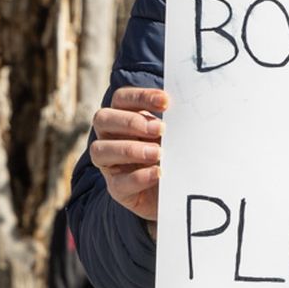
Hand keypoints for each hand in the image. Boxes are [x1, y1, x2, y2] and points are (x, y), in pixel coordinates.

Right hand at [90, 87, 167, 220]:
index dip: (140, 96)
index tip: (166, 102)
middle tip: (160, 129)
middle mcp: (110, 137)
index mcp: (123, 116)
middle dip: (131, 122)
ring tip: (158, 153)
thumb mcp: (174, 134)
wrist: (177, 190)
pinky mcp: (117, 189)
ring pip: (99, 150)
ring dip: (129, 149)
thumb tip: (189, 107)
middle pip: (102, 118)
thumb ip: (175, 121)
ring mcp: (110, 163)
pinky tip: (158, 173)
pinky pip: (118, 182)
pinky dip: (139, 177)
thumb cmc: (173, 153)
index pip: (121, 98)